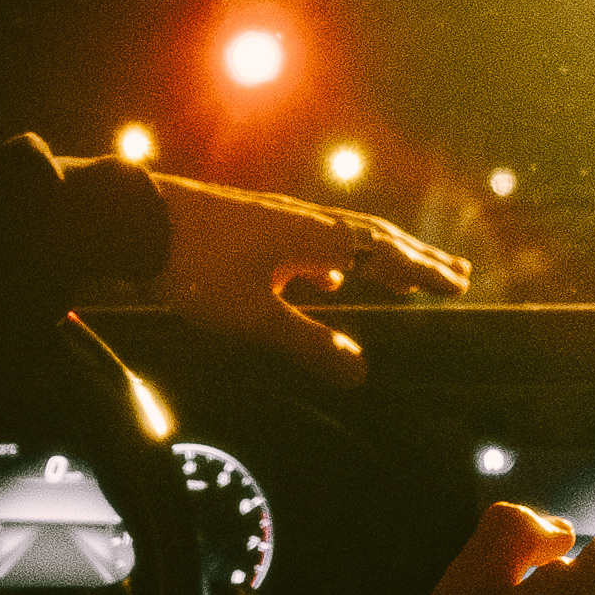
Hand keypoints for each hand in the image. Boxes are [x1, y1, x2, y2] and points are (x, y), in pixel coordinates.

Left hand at [150, 174, 470, 385]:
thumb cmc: (195, 268)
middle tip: (454, 272)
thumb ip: (308, 344)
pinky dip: (335, 261)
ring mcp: (279, 221)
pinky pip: (311, 244)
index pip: (387, 255)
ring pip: (346, 238)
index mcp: (316, 239)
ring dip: (381, 257)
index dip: (424, 272)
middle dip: (416, 260)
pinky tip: (328, 278)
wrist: (134, 221)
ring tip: (405, 272)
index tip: (459, 284)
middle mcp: (305, 223)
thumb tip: (361, 372)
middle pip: (376, 239)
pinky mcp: (253, 227)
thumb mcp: (254, 317)